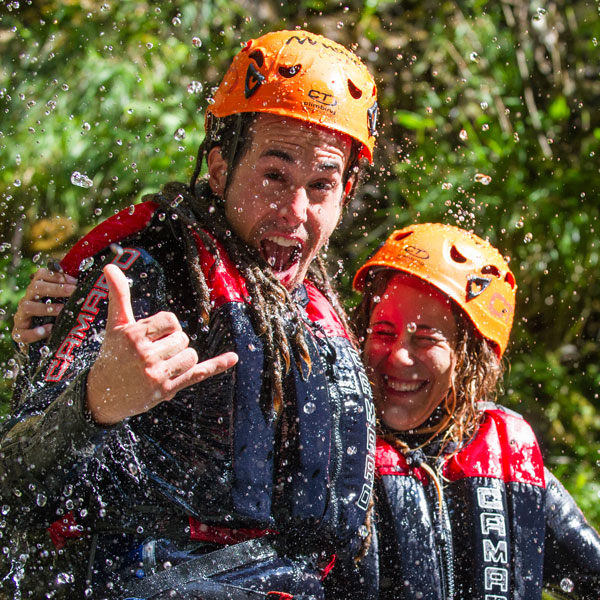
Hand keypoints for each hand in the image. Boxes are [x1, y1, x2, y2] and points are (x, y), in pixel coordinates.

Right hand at [12, 268, 77, 344]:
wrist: (43, 341)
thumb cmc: (57, 317)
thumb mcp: (64, 303)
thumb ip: (72, 293)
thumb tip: (93, 284)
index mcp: (38, 290)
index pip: (41, 275)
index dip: (56, 276)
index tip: (75, 281)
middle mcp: (28, 300)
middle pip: (35, 287)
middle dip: (56, 288)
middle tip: (73, 291)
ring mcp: (22, 316)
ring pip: (27, 306)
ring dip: (46, 308)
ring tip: (62, 310)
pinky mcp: (19, 333)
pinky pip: (23, 332)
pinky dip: (36, 331)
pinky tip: (50, 329)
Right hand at [86, 264, 237, 424]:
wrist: (103, 395)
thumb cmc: (112, 354)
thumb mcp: (115, 325)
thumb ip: (118, 295)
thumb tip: (110, 265)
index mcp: (134, 335)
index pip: (171, 320)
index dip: (166, 327)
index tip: (152, 337)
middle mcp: (145, 355)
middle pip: (182, 339)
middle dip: (172, 344)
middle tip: (151, 355)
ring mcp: (156, 375)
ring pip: (191, 356)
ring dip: (181, 359)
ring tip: (161, 365)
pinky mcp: (166, 389)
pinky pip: (198, 374)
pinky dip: (217, 365)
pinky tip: (233, 357)